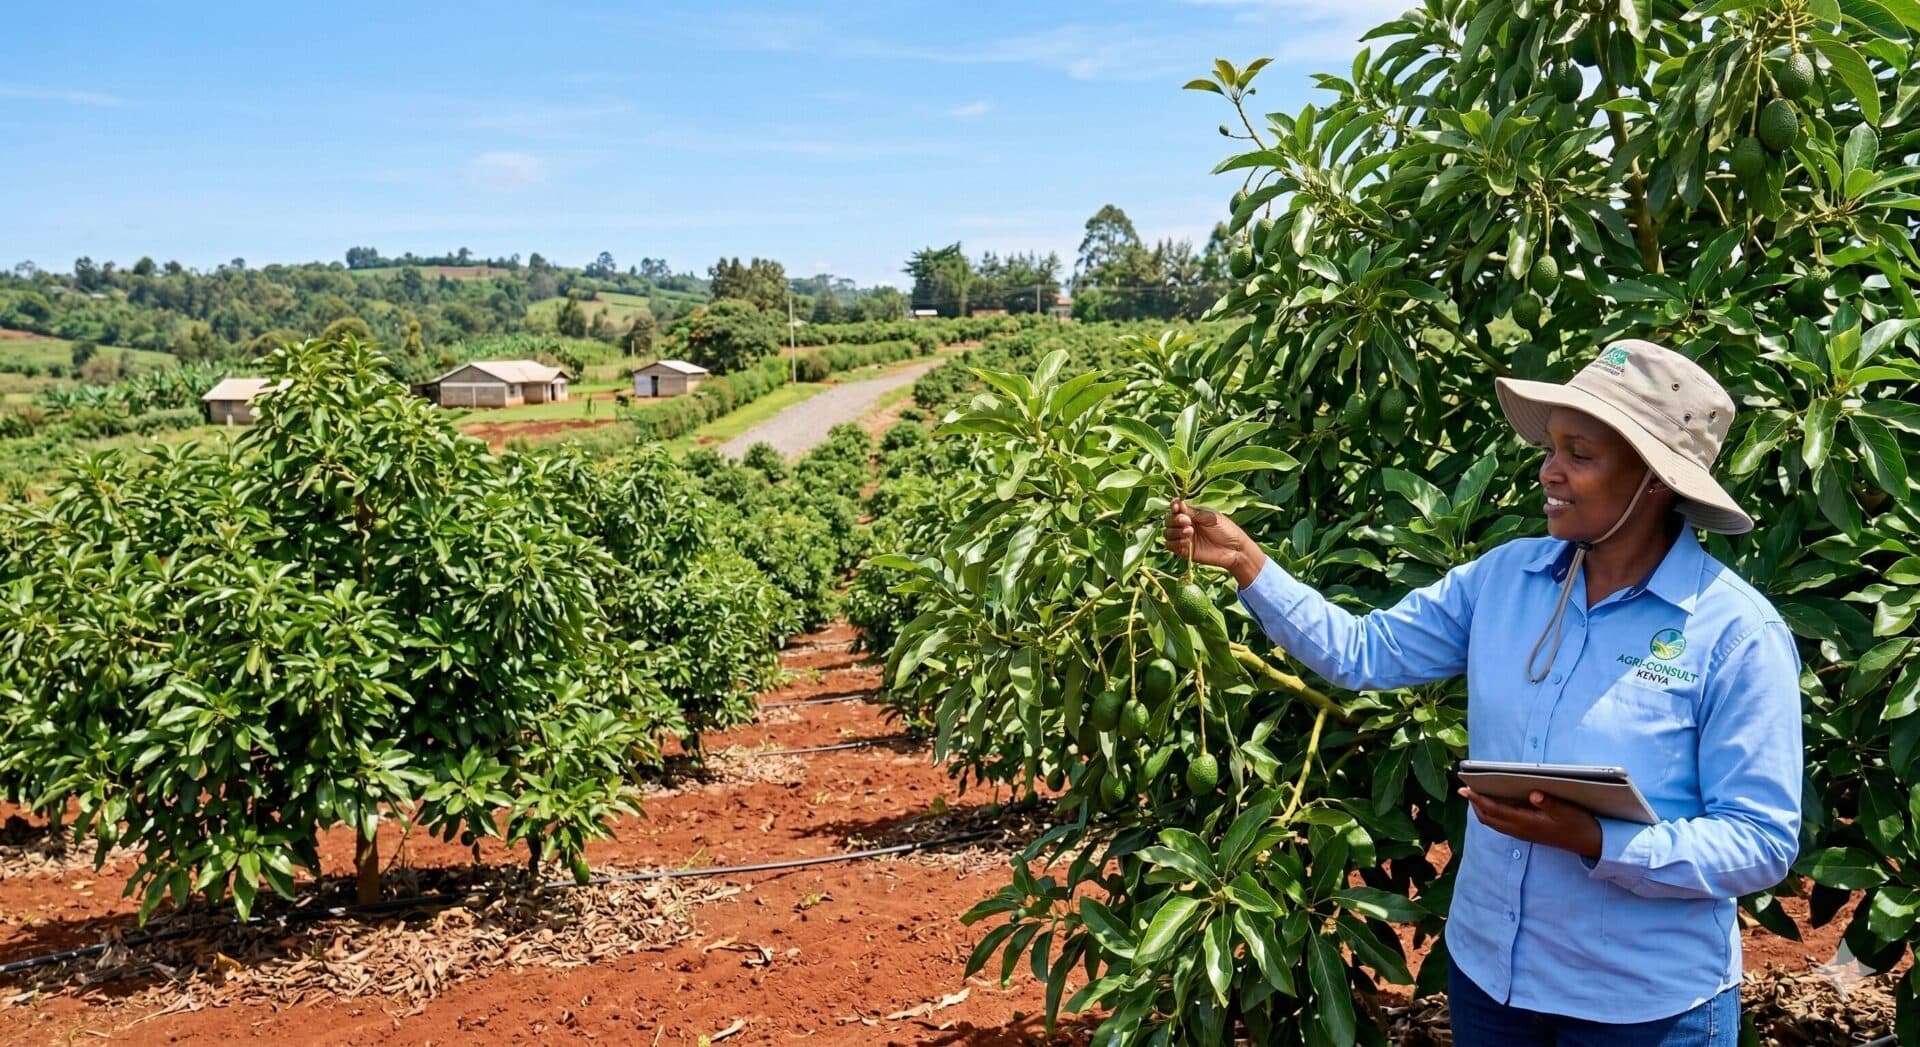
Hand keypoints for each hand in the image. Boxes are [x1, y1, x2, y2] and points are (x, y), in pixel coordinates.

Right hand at [1164, 498, 1266, 588]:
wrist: (1234, 549)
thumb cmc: (1226, 530)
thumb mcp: (1211, 517)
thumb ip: (1194, 512)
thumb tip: (1178, 503)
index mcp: (1192, 514)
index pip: (1176, 508)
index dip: (1173, 506)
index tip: (1176, 506)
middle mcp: (1185, 525)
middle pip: (1168, 520)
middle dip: (1174, 520)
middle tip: (1187, 521)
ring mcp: (1184, 538)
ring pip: (1167, 533)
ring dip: (1175, 532)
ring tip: (1190, 532)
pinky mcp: (1184, 551)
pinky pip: (1170, 546)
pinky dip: (1175, 543)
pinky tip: (1187, 542)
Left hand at [1459, 788, 1602, 859]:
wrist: (1590, 843)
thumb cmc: (1578, 824)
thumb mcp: (1567, 811)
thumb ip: (1550, 803)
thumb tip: (1533, 793)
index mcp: (1526, 823)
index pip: (1494, 810)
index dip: (1478, 799)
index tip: (1464, 789)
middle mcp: (1520, 830)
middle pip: (1488, 818)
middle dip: (1475, 804)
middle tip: (1466, 788)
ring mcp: (1523, 833)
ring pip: (1493, 822)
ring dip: (1482, 809)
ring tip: (1476, 793)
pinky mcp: (1527, 833)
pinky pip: (1501, 824)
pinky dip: (1492, 813)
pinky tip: (1495, 803)